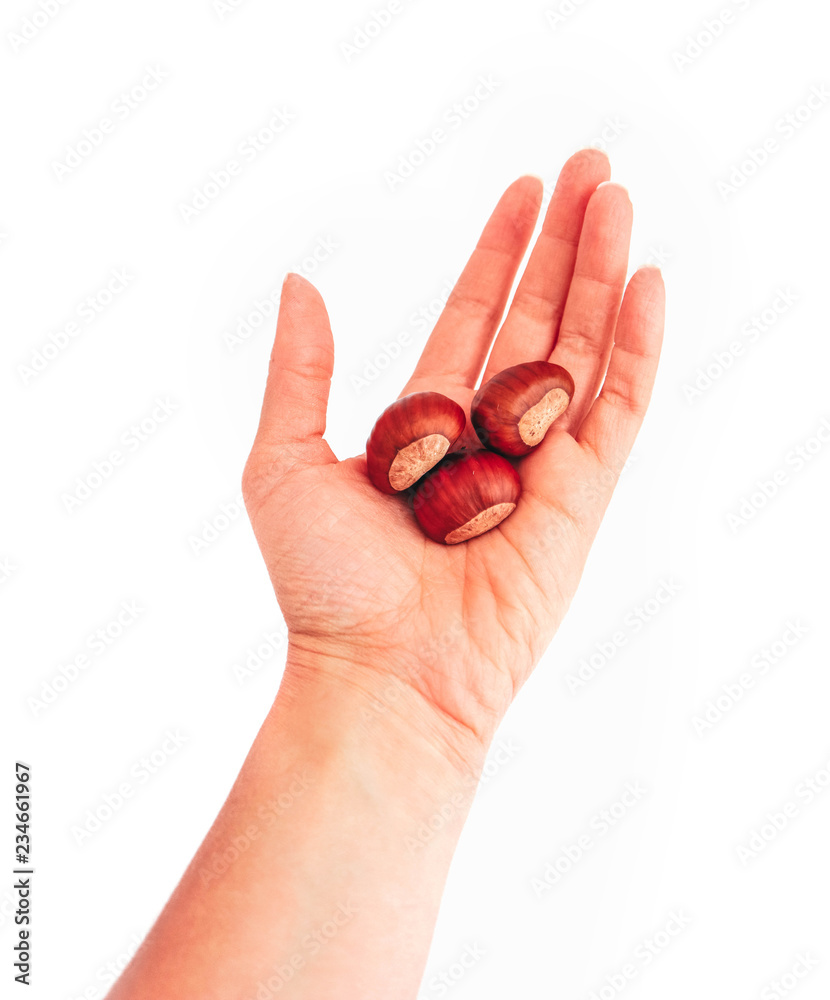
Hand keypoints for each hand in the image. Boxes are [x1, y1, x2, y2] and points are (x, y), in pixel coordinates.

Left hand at [242, 149, 664, 767]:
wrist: (382, 674)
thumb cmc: (324, 583)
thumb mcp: (283, 460)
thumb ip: (300, 370)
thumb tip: (300, 281)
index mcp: (425, 424)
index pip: (471, 319)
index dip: (497, 255)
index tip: (524, 193)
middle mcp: (487, 437)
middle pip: (536, 321)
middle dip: (564, 244)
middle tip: (593, 170)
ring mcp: (541, 465)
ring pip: (582, 350)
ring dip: (603, 273)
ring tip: (620, 199)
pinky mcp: (584, 500)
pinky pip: (619, 411)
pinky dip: (637, 348)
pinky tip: (647, 285)